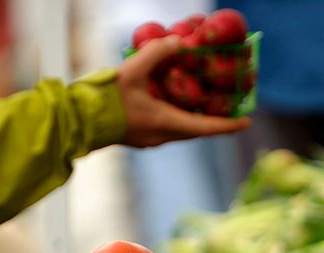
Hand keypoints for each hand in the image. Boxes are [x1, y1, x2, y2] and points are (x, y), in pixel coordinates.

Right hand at [115, 35, 250, 147]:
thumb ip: (156, 54)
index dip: (228, 125)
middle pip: (196, 130)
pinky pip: (166, 129)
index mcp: (166, 123)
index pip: (206, 128)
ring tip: (202, 103)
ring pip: (180, 130)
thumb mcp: (132, 71)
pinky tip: (171, 102)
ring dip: (193, 118)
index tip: (246, 123)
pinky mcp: (140, 138)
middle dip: (213, 120)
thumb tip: (179, 41)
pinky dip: (176, 117)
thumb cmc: (105, 99)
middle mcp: (162, 136)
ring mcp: (150, 140)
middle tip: (226, 108)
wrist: (77, 120)